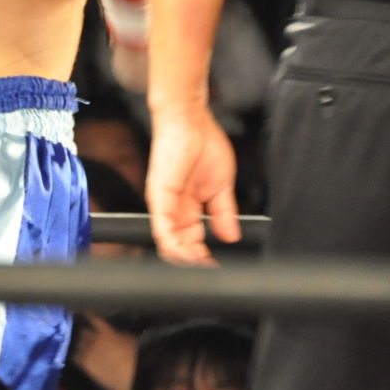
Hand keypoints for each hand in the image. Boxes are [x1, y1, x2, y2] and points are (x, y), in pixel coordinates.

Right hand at [73, 312, 138, 389]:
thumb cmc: (127, 384)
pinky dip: (89, 316)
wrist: (144, 371)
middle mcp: (86, 350)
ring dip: (82, 331)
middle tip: (79, 343)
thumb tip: (94, 370)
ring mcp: (96, 338)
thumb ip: (98, 374)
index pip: (74, 357)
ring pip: (83, 331)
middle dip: (77, 343)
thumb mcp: (109, 385)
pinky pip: (94, 319)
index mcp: (86, 365)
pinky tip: (85, 313)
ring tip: (78, 328)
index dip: (76, 356)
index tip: (77, 356)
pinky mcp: (108, 330)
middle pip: (77, 343)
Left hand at [146, 104, 240, 265]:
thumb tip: (231, 236)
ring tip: (204, 265)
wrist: (191, 119)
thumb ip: (223, 213)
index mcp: (186, 207)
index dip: (202, 257)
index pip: (190, 241)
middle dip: (194, 263)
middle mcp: (171, 208)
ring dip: (185, 259)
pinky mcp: (159, 194)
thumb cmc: (203, 145)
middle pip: (177, 246)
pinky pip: (161, 225)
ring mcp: (163, 203)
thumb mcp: (221, 186)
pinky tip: (189, 253)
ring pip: (167, 242)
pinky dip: (174, 244)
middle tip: (212, 269)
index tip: (218, 266)